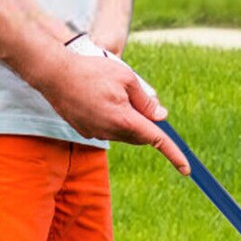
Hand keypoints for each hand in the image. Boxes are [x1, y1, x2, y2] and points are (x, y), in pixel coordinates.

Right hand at [49, 37, 185, 172]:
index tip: (186, 169)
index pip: (156, 139)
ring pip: (122, 132)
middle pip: (139, 135)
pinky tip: (98, 98)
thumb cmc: (92, 71)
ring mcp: (95, 133)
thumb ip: (146, 100)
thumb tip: (160, 116)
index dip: (174, 154)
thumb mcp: (127, 78)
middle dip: (145, 123)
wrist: (54, 74)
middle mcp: (109, 132)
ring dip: (126, 118)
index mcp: (124, 119)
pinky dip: (111, 118)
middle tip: (138, 97)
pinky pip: (107, 128)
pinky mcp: (85, 131)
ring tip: (111, 92)